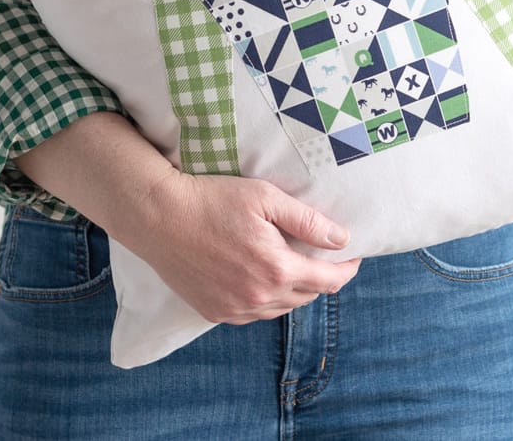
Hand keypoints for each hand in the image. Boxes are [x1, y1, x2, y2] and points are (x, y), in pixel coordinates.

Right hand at [121, 170, 362, 324]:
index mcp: (277, 269)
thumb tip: (342, 239)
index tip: (354, 256)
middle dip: (322, 278)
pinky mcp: (213, 312)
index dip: (347, 269)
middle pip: (307, 296)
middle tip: (324, 257)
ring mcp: (235, 309)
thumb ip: (308, 222)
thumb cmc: (212, 199)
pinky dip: (266, 299)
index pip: (329, 280)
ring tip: (294, 267)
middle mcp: (259, 297)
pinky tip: (262, 280)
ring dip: (294, 291)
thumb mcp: (266, 198)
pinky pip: (253, 314)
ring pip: (280, 308)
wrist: (158, 216)